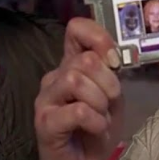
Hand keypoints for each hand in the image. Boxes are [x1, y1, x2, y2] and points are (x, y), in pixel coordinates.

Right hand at [35, 17, 123, 159]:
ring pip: (76, 80)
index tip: (114, 60)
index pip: (76, 30)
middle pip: (84, 60)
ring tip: (101, 118)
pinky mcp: (45, 121)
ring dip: (99, 103)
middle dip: (108, 83)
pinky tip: (95, 128)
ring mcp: (46, 98)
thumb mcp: (111, 95)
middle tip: (109, 103)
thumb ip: (111, 71)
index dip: (98, 38)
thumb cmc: (96, 129)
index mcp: (71, 65)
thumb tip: (114, 55)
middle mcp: (55, 77)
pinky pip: (77, 110)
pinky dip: (95, 121)